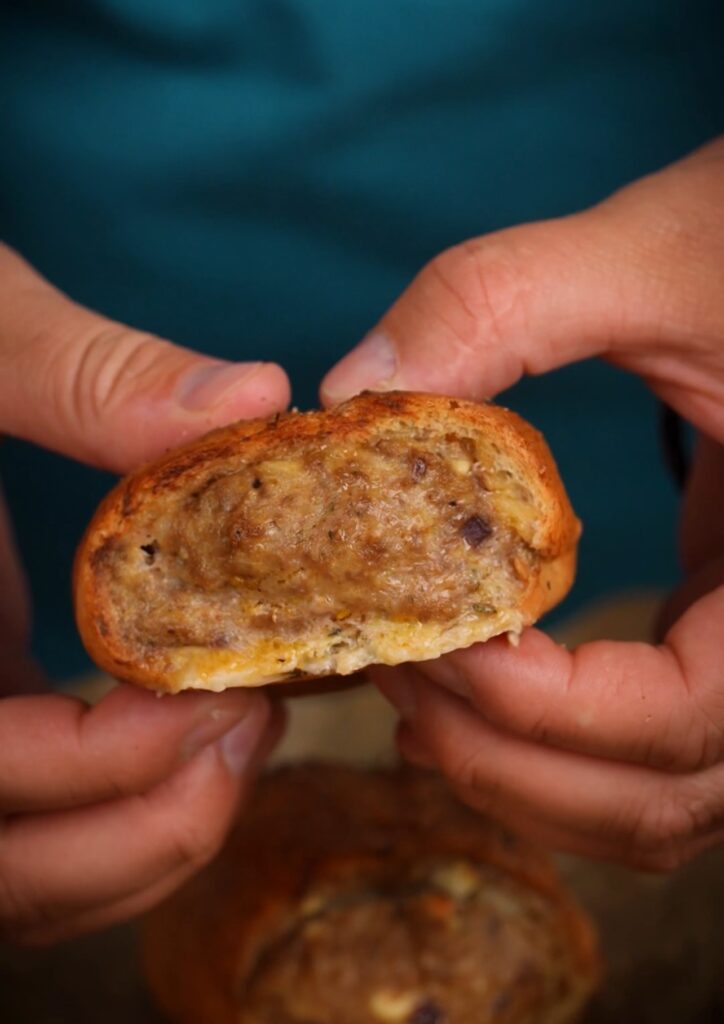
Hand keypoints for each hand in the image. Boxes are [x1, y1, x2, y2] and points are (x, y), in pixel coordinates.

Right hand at [0, 244, 289, 942]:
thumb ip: (81, 374)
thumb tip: (251, 399)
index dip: (100, 766)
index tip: (218, 694)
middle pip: (12, 875)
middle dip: (145, 831)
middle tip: (251, 734)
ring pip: (32, 877)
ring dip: (147, 837)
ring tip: (246, 733)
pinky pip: (44, 824)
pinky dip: (126, 812)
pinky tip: (202, 728)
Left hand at [322, 137, 723, 870]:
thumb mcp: (660, 256)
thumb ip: (505, 300)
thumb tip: (354, 386)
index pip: (685, 716)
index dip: (544, 705)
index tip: (430, 637)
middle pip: (652, 799)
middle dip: (503, 760)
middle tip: (392, 676)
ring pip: (641, 806)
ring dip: (514, 778)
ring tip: (408, 697)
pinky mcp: (710, 637)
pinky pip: (633, 758)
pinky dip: (544, 763)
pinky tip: (457, 707)